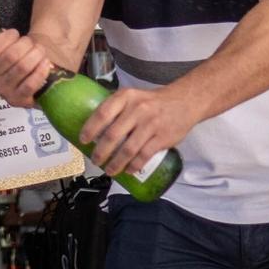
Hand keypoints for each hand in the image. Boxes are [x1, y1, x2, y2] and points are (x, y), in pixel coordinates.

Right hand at [0, 29, 55, 108]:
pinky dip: (41, 70)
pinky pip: (31, 83)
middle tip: (31, 43)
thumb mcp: (0, 39)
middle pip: (10, 56)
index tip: (15, 34)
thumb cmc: (14, 51)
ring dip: (36, 54)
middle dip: (26, 45)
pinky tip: (45, 63)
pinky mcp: (17, 100)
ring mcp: (1, 90)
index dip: (7, 38)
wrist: (30, 70)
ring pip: (22, 67)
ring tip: (39, 51)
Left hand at [80, 85, 197, 179]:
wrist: (185, 101)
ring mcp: (151, 124)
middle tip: (95, 161)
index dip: (90, 128)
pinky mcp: (162, 137)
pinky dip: (134, 166)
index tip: (83, 140)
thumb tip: (94, 130)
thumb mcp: (133, 97)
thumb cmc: (153, 102)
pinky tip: (129, 170)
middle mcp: (137, 109)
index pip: (102, 113)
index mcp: (126, 97)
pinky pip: (144, 155)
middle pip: (113, 135)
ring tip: (109, 170)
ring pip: (128, 149)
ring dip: (116, 163)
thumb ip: (116, 109)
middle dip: (101, 152)